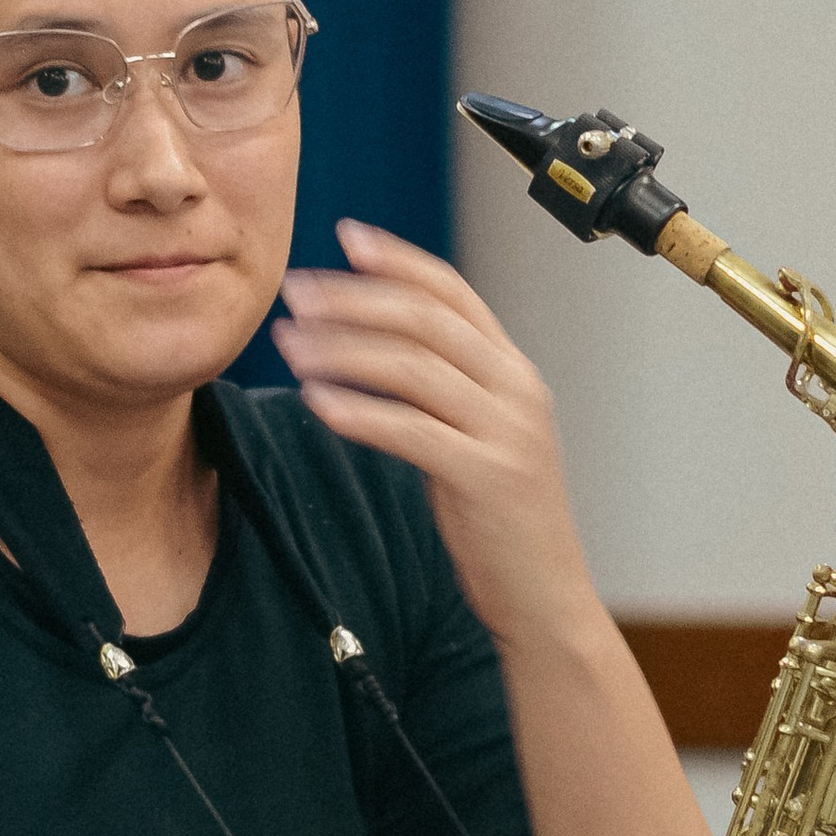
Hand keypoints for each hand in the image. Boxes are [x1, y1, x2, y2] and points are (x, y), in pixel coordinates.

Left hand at [273, 224, 599, 652]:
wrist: (545, 599)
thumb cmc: (501, 522)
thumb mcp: (482, 437)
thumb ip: (447, 391)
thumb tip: (376, 347)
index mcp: (514, 372)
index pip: (454, 292)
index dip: (398, 259)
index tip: (344, 237)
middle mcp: (516, 390)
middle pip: (426, 319)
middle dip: (353, 297)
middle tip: (293, 291)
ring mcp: (505, 432)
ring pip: (413, 366)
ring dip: (342, 348)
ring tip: (290, 344)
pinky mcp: (485, 477)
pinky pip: (409, 430)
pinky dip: (358, 411)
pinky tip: (316, 402)